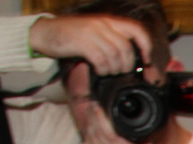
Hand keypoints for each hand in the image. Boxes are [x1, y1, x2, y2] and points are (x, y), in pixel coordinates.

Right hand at [29, 14, 152, 73]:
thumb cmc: (72, 36)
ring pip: (115, 55)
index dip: (146, 46)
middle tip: (120, 71)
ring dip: (115, 68)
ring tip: (108, 72)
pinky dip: (103, 69)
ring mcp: (92, 32)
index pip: (137, 30)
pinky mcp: (81, 42)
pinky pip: (101, 59)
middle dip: (127, 64)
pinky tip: (99, 71)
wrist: (45, 32)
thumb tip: (132, 59)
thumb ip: (112, 40)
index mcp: (109, 21)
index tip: (147, 60)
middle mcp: (102, 24)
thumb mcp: (96, 33)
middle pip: (126, 48)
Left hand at [78, 99, 156, 143]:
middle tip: (93, 105)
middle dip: (94, 116)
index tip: (99, 106)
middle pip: (98, 133)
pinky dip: (88, 138)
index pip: (110, 133)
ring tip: (91, 114)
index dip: (102, 117)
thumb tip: (135, 123)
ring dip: (89, 125)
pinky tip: (90, 130)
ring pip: (90, 140)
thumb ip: (142, 141)